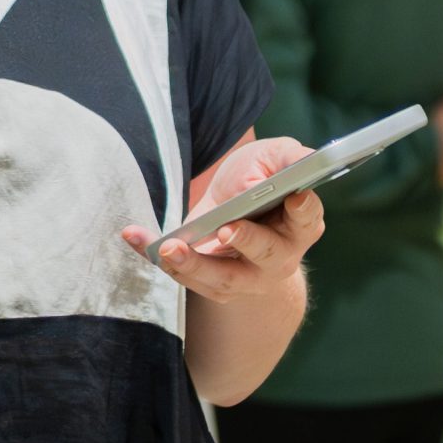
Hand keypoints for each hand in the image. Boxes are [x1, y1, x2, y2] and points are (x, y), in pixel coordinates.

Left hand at [121, 137, 324, 303]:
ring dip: (193, 266)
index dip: (303, 210)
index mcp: (301, 224)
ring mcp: (248, 277)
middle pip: (266, 255)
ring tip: (168, 247)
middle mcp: (280, 257)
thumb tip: (295, 166)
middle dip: (245, 241)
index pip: (307, 219)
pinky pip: (185, 277)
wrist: (239, 211)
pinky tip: (135, 237)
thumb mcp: (274, 158)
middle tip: (225, 229)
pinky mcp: (214, 284)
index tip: (295, 197)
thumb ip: (289, 158)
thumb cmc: (262, 179)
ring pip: (223, 280)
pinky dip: (158, 258)